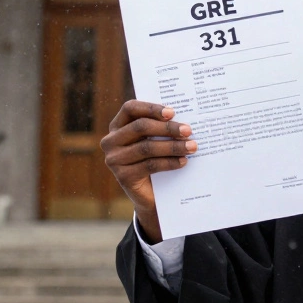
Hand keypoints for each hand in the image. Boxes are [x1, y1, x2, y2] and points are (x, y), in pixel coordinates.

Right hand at [101, 101, 195, 242]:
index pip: (130, 109)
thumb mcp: (154, 139)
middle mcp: (110, 141)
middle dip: (167, 128)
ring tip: (191, 146)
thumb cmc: (155, 158)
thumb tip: (182, 120)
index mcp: (117, 126)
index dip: (151, 108)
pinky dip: (169, 162)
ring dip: (172, 146)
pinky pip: (150, 165)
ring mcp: (114, 160)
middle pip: (140, 127)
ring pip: (147, 147)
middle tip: (188, 130)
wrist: (150, 194)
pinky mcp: (123, 177)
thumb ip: (160, 127)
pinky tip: (183, 161)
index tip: (172, 112)